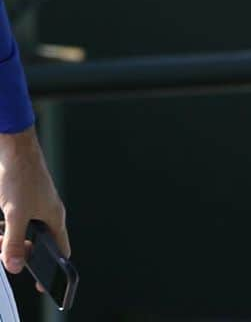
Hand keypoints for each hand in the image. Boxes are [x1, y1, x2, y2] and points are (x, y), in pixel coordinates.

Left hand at [0, 126, 68, 277]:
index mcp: (54, 217)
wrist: (14, 150)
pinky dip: (5, 231)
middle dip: (21, 254)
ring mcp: (33, 207)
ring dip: (9, 242)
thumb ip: (13, 242)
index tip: (42, 285)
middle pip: (37, 244)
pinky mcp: (20, 202)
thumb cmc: (23, 176)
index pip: (61, 249)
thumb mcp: (15, 214)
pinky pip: (14, 224)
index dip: (54, 268)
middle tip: (7, 256)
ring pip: (23, 234)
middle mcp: (46, 213)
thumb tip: (14, 266)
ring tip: (0, 240)